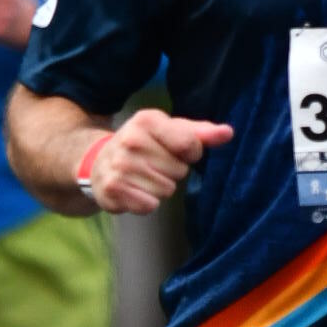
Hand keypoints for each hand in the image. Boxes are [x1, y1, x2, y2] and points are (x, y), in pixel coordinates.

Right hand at [89, 109, 233, 214]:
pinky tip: (133, 190)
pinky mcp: (112, 189)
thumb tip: (228, 133)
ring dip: (158, 188)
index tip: (175, 150)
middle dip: (171, 172)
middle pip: (179, 171)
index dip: (189, 153)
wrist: (98, 161)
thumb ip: (200, 133)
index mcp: (147, 121)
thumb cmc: (143, 144)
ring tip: (142, 177)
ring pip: (166, 190)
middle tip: (152, 165)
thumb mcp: (169, 131)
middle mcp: (131, 140)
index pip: (190, 145)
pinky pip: (150, 205)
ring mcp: (120, 165)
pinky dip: (145, 202)